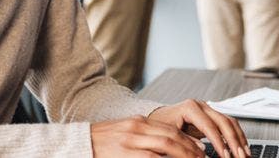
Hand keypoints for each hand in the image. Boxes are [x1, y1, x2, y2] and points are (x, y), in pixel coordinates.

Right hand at [90, 115, 204, 156]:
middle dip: (190, 149)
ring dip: (183, 155)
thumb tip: (166, 146)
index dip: (188, 140)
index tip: (200, 150)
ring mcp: (130, 142)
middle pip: (171, 137)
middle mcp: (136, 129)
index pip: (169, 129)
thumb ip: (145, 135)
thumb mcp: (125, 132)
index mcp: (138, 122)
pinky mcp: (126, 155)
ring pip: (165, 147)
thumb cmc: (102, 143)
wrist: (79, 145)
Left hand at [149, 99, 249, 157]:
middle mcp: (201, 106)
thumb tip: (202, 152)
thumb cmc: (160, 125)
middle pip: (224, 122)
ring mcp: (208, 109)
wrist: (157, 118)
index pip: (209, 126)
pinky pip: (228, 124)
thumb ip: (186, 142)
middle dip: (234, 141)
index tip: (225, 156)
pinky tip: (240, 147)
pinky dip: (236, 136)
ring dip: (239, 139)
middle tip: (240, 156)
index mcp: (190, 108)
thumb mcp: (169, 134)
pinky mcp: (211, 116)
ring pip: (230, 122)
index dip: (219, 142)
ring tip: (244, 154)